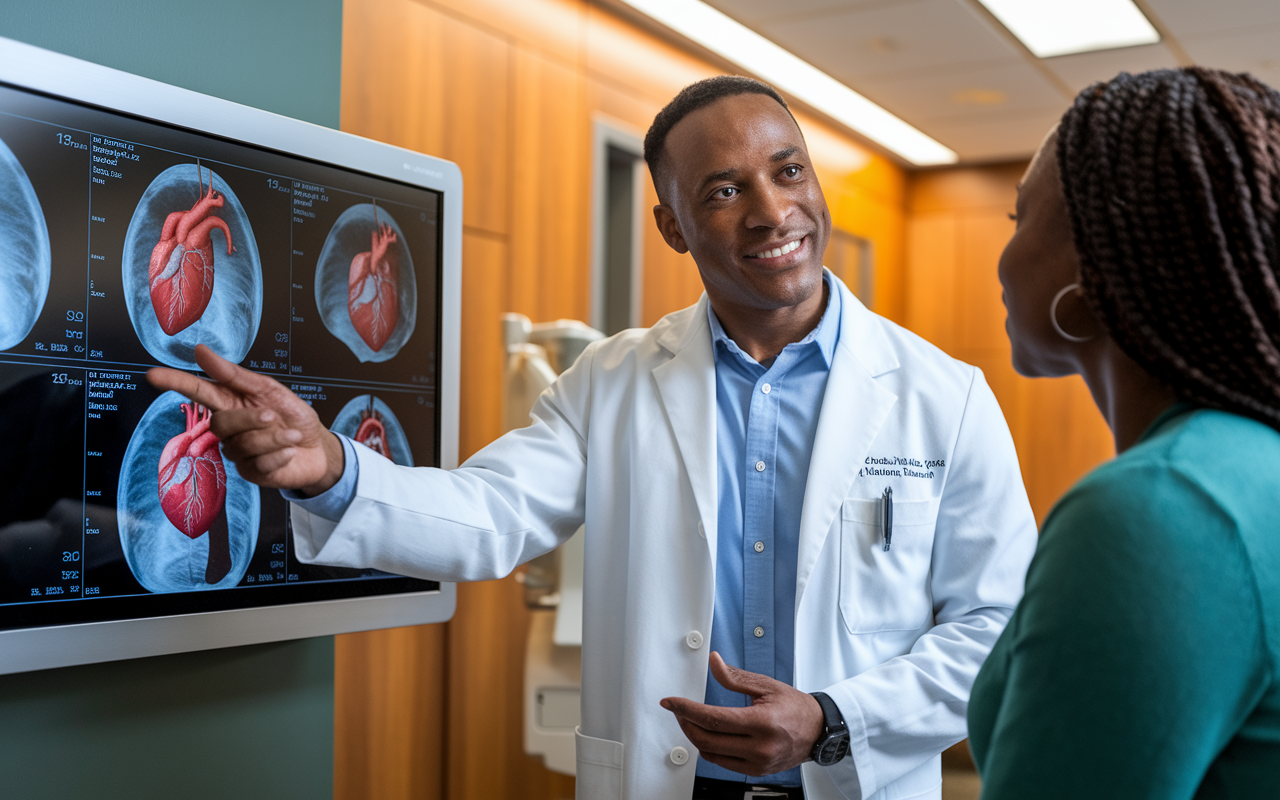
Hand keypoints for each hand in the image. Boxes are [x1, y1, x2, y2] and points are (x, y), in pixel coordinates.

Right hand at [146, 344, 344, 494]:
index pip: (198, 391)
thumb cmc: (293, 416)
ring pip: (242, 446)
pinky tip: (290, 452)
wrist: (318, 447)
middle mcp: (230, 428)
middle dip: (249, 419)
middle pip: (220, 423)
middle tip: (273, 417)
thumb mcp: (270, 390)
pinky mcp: (251, 473)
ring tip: (292, 435)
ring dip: (274, 438)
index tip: (153, 375)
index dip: (176, 383)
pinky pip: (259, 464)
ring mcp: (238, 452)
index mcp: (231, 402)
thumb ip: (235, 375)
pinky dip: (280, 455)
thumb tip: (201, 352)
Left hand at [660, 651, 823, 775]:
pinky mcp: (755, 771)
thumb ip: (735, 677)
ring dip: (695, 736)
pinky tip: (708, 734)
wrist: (818, 731)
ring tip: (692, 719)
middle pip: (706, 739)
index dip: (686, 709)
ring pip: (710, 754)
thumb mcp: (766, 686)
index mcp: (762, 723)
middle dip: (685, 722)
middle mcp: (759, 748)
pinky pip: (722, 763)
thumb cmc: (796, 707)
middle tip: (679, 709)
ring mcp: (757, 763)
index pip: (712, 718)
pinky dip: (709, 748)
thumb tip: (714, 662)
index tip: (671, 702)